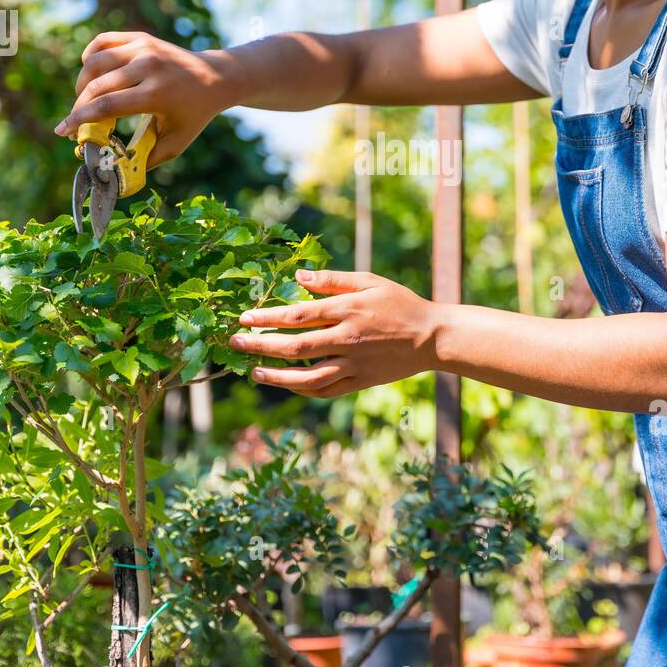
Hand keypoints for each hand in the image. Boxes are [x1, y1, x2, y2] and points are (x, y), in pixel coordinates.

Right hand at [53, 31, 236, 166]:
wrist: (217, 77)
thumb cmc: (194, 114)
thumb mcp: (176, 143)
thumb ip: (146, 160)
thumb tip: (113, 173)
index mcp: (157, 93)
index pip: (107, 106)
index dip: (80, 119)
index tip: (63, 131)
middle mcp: (148, 66)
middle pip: (96, 86)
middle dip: (78, 107)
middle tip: (74, 123)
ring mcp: (143, 48)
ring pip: (94, 62)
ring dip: (82, 83)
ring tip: (86, 101)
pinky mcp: (140, 37)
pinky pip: (102, 43)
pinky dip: (91, 57)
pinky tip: (92, 74)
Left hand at [229, 269, 439, 397]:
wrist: (431, 337)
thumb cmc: (400, 303)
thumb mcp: (369, 282)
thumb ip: (332, 279)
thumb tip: (298, 276)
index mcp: (348, 310)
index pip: (298, 315)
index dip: (267, 317)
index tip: (244, 317)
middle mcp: (347, 338)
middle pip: (295, 346)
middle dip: (261, 345)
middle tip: (236, 342)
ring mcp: (354, 364)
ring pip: (307, 375)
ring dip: (277, 375)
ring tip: (254, 372)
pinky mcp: (360, 382)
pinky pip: (326, 390)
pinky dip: (303, 389)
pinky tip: (287, 384)